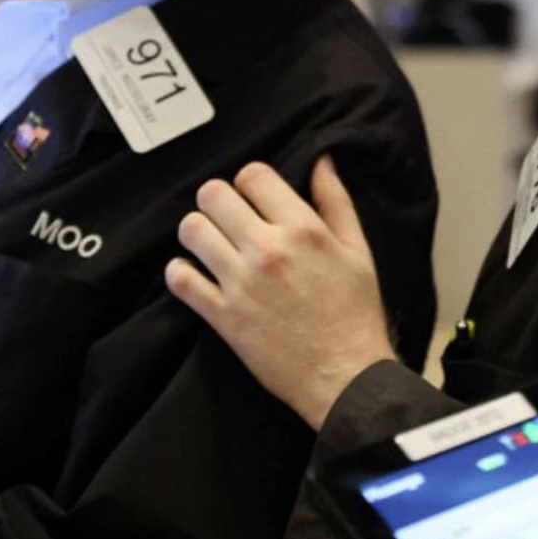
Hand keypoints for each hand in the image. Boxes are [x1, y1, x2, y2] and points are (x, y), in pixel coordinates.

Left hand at [167, 157, 396, 429]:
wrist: (346, 377)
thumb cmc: (356, 314)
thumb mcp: (358, 251)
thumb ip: (336, 202)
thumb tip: (321, 161)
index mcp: (303, 228)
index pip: (253, 175)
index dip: (250, 182)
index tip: (253, 199)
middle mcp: (267, 249)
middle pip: (213, 195)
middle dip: (217, 201)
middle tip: (226, 218)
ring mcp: (241, 283)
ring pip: (192, 230)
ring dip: (197, 232)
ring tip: (210, 244)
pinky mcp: (223, 316)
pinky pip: (179, 279)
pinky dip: (180, 272)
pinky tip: (195, 274)